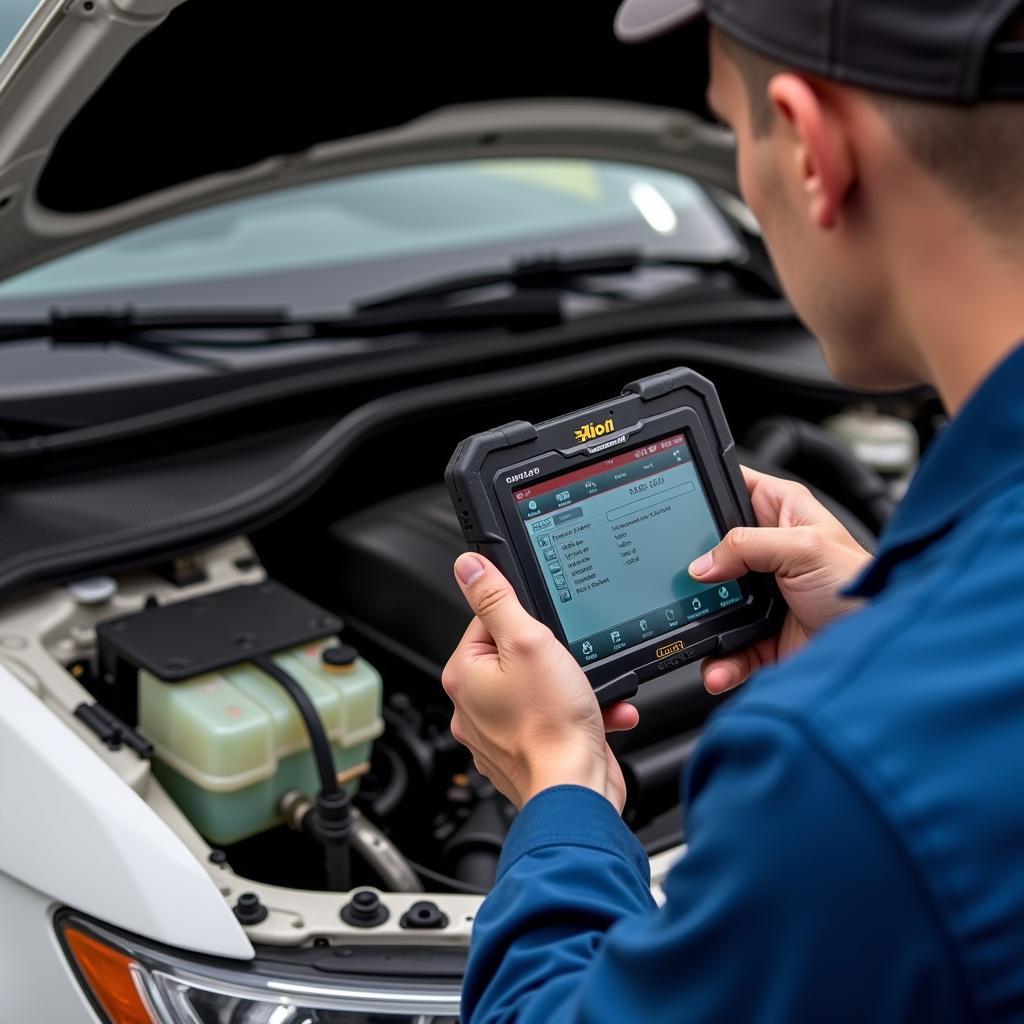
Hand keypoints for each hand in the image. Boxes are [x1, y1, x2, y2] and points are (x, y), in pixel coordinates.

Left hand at [442, 553, 638, 811]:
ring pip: (542, 687)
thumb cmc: (552, 724)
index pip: (487, 622)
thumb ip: (496, 599)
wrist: (576, 790)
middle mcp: (473, 706)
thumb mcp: (528, 641)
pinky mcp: (526, 752)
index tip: (545, 633)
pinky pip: (554, 718)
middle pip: (517, 654)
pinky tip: (596, 714)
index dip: (524, 621)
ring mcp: (499, 733)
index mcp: (463, 675)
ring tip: (585, 695)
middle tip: (569, 666)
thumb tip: (468, 567)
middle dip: (555, 657)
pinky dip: (579, 714)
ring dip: (574, 686)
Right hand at [689, 468, 871, 693]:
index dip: (704, 491)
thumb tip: (702, 562)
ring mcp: (763, 595)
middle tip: (681, 580)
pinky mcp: (762, 635)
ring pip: (713, 603)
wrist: (879, 653)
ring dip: (702, 623)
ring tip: (698, 634)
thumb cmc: (860, 588)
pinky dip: (719, 660)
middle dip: (693, 571)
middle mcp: (770, 550)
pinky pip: (727, 646)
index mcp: (783, 511)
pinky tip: (718, 667)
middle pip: (712, 550)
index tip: (675, 506)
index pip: (732, 486)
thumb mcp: (805, 548)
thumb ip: (748, 545)